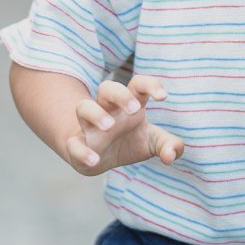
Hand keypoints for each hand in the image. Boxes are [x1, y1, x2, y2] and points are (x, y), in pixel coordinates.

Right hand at [61, 75, 184, 174]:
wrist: (101, 159)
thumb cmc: (130, 142)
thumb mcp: (153, 143)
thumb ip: (169, 146)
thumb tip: (171, 156)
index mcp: (129, 104)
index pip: (137, 84)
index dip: (150, 84)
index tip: (163, 97)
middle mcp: (107, 109)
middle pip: (107, 88)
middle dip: (120, 95)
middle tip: (134, 109)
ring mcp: (89, 125)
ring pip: (83, 107)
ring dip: (95, 113)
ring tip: (109, 126)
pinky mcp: (77, 144)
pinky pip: (73, 143)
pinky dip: (82, 151)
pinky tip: (95, 159)